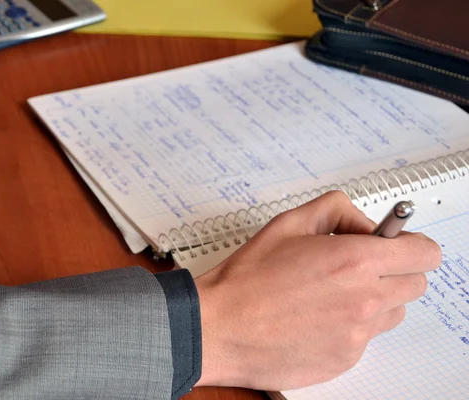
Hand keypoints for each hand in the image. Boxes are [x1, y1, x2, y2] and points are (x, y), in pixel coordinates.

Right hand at [195, 191, 440, 390]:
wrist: (219, 326)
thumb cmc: (247, 279)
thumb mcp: (289, 223)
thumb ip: (337, 209)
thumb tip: (364, 224)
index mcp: (354, 261)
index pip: (425, 254)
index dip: (410, 245)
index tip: (393, 245)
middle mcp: (364, 300)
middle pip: (415, 284)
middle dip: (393, 271)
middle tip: (356, 267)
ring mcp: (356, 335)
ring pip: (392, 313)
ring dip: (373, 300)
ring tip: (329, 295)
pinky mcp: (344, 360)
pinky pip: (364, 338)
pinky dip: (348, 326)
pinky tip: (314, 318)